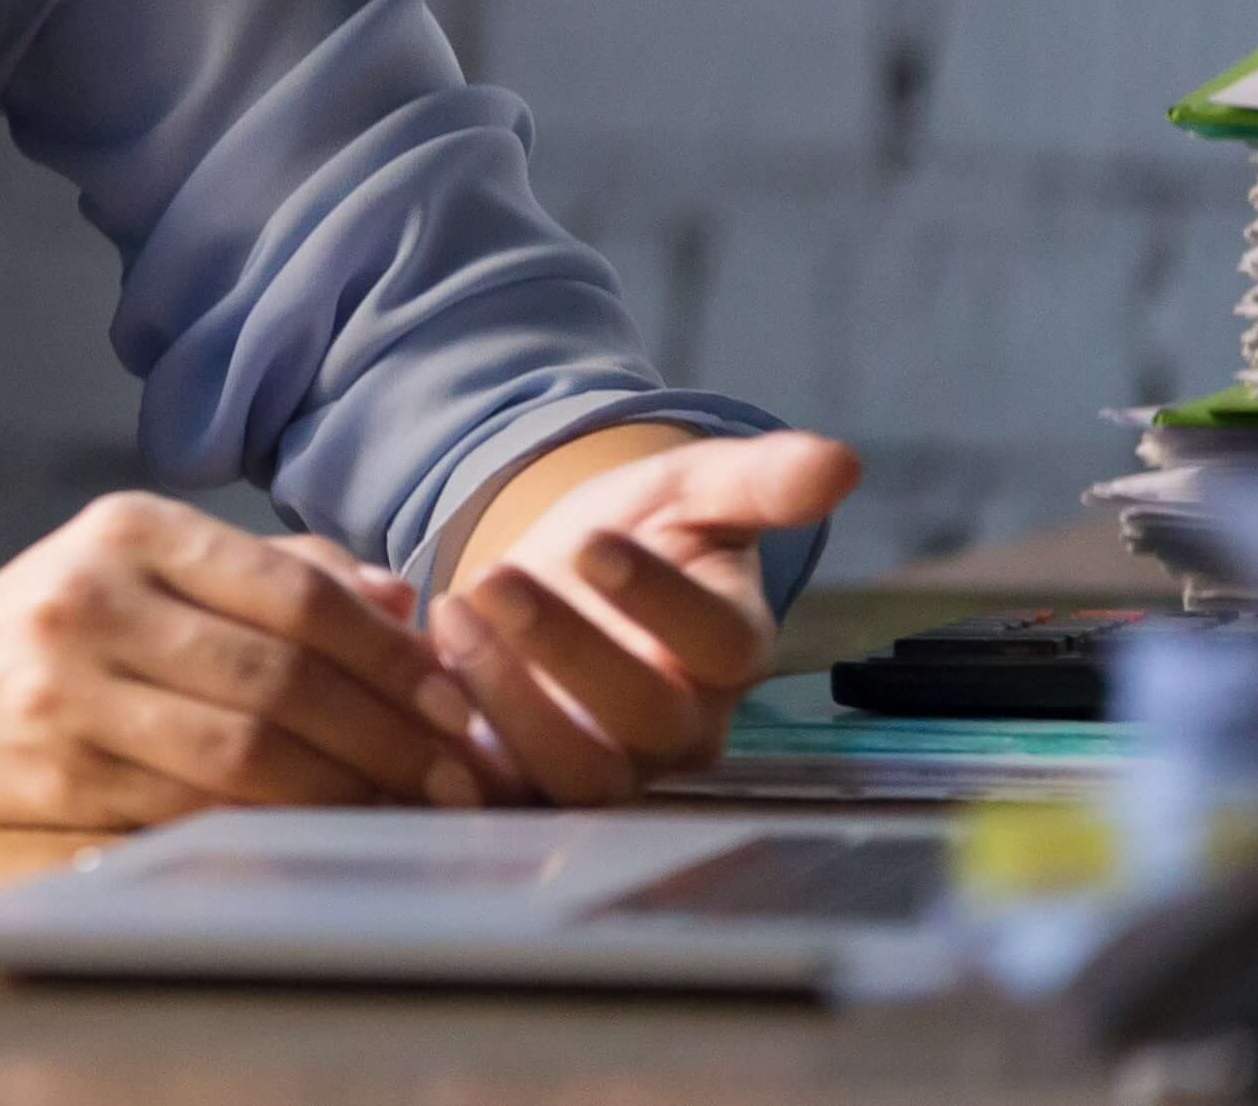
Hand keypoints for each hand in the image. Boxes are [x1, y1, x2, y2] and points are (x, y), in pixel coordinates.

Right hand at [0, 491, 487, 832]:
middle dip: (391, 731)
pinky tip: (326, 832)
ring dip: (350, 788)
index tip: (459, 697)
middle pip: (281, 674)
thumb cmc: (53, 633)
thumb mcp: (140, 567)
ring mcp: (66, 688)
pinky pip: (194, 809)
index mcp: (128, 527)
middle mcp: (92, 596)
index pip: (294, 589)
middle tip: (460, 771)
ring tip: (412, 808)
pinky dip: (278, 826)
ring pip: (246, 749)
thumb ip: (269, 571)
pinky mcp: (54, 775)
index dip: (392, 652)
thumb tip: (403, 597)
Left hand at [427, 428, 859, 803]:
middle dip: (567, 651)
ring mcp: (607, 765)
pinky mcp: (529, 785)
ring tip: (449, 611)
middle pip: (645, 721)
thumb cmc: (636, 531)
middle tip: (496, 578)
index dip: (661, 600)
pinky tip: (416, 681)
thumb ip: (758, 480)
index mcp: (728, 653)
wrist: (556, 575)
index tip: (596, 542)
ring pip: (577, 774)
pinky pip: (502, 798)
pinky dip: (457, 754)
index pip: (719, 646)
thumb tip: (841, 459)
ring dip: (508, 699)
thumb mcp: (688, 490)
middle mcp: (680, 727)